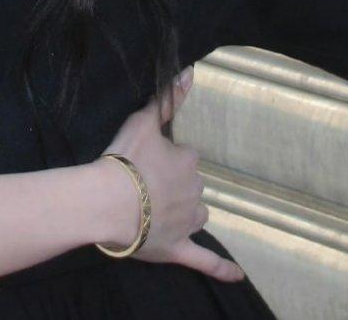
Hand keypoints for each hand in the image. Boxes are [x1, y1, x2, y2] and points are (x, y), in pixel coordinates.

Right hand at [91, 66, 245, 282]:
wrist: (109, 201)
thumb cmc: (125, 159)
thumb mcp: (143, 120)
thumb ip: (168, 99)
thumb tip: (190, 72)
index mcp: (188, 161)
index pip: (184, 156)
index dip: (164, 159)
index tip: (146, 160)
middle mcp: (195, 191)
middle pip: (189, 184)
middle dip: (171, 184)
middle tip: (143, 183)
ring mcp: (189, 222)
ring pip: (195, 213)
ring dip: (184, 211)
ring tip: (156, 209)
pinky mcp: (179, 248)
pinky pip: (205, 261)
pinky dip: (222, 269)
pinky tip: (238, 276)